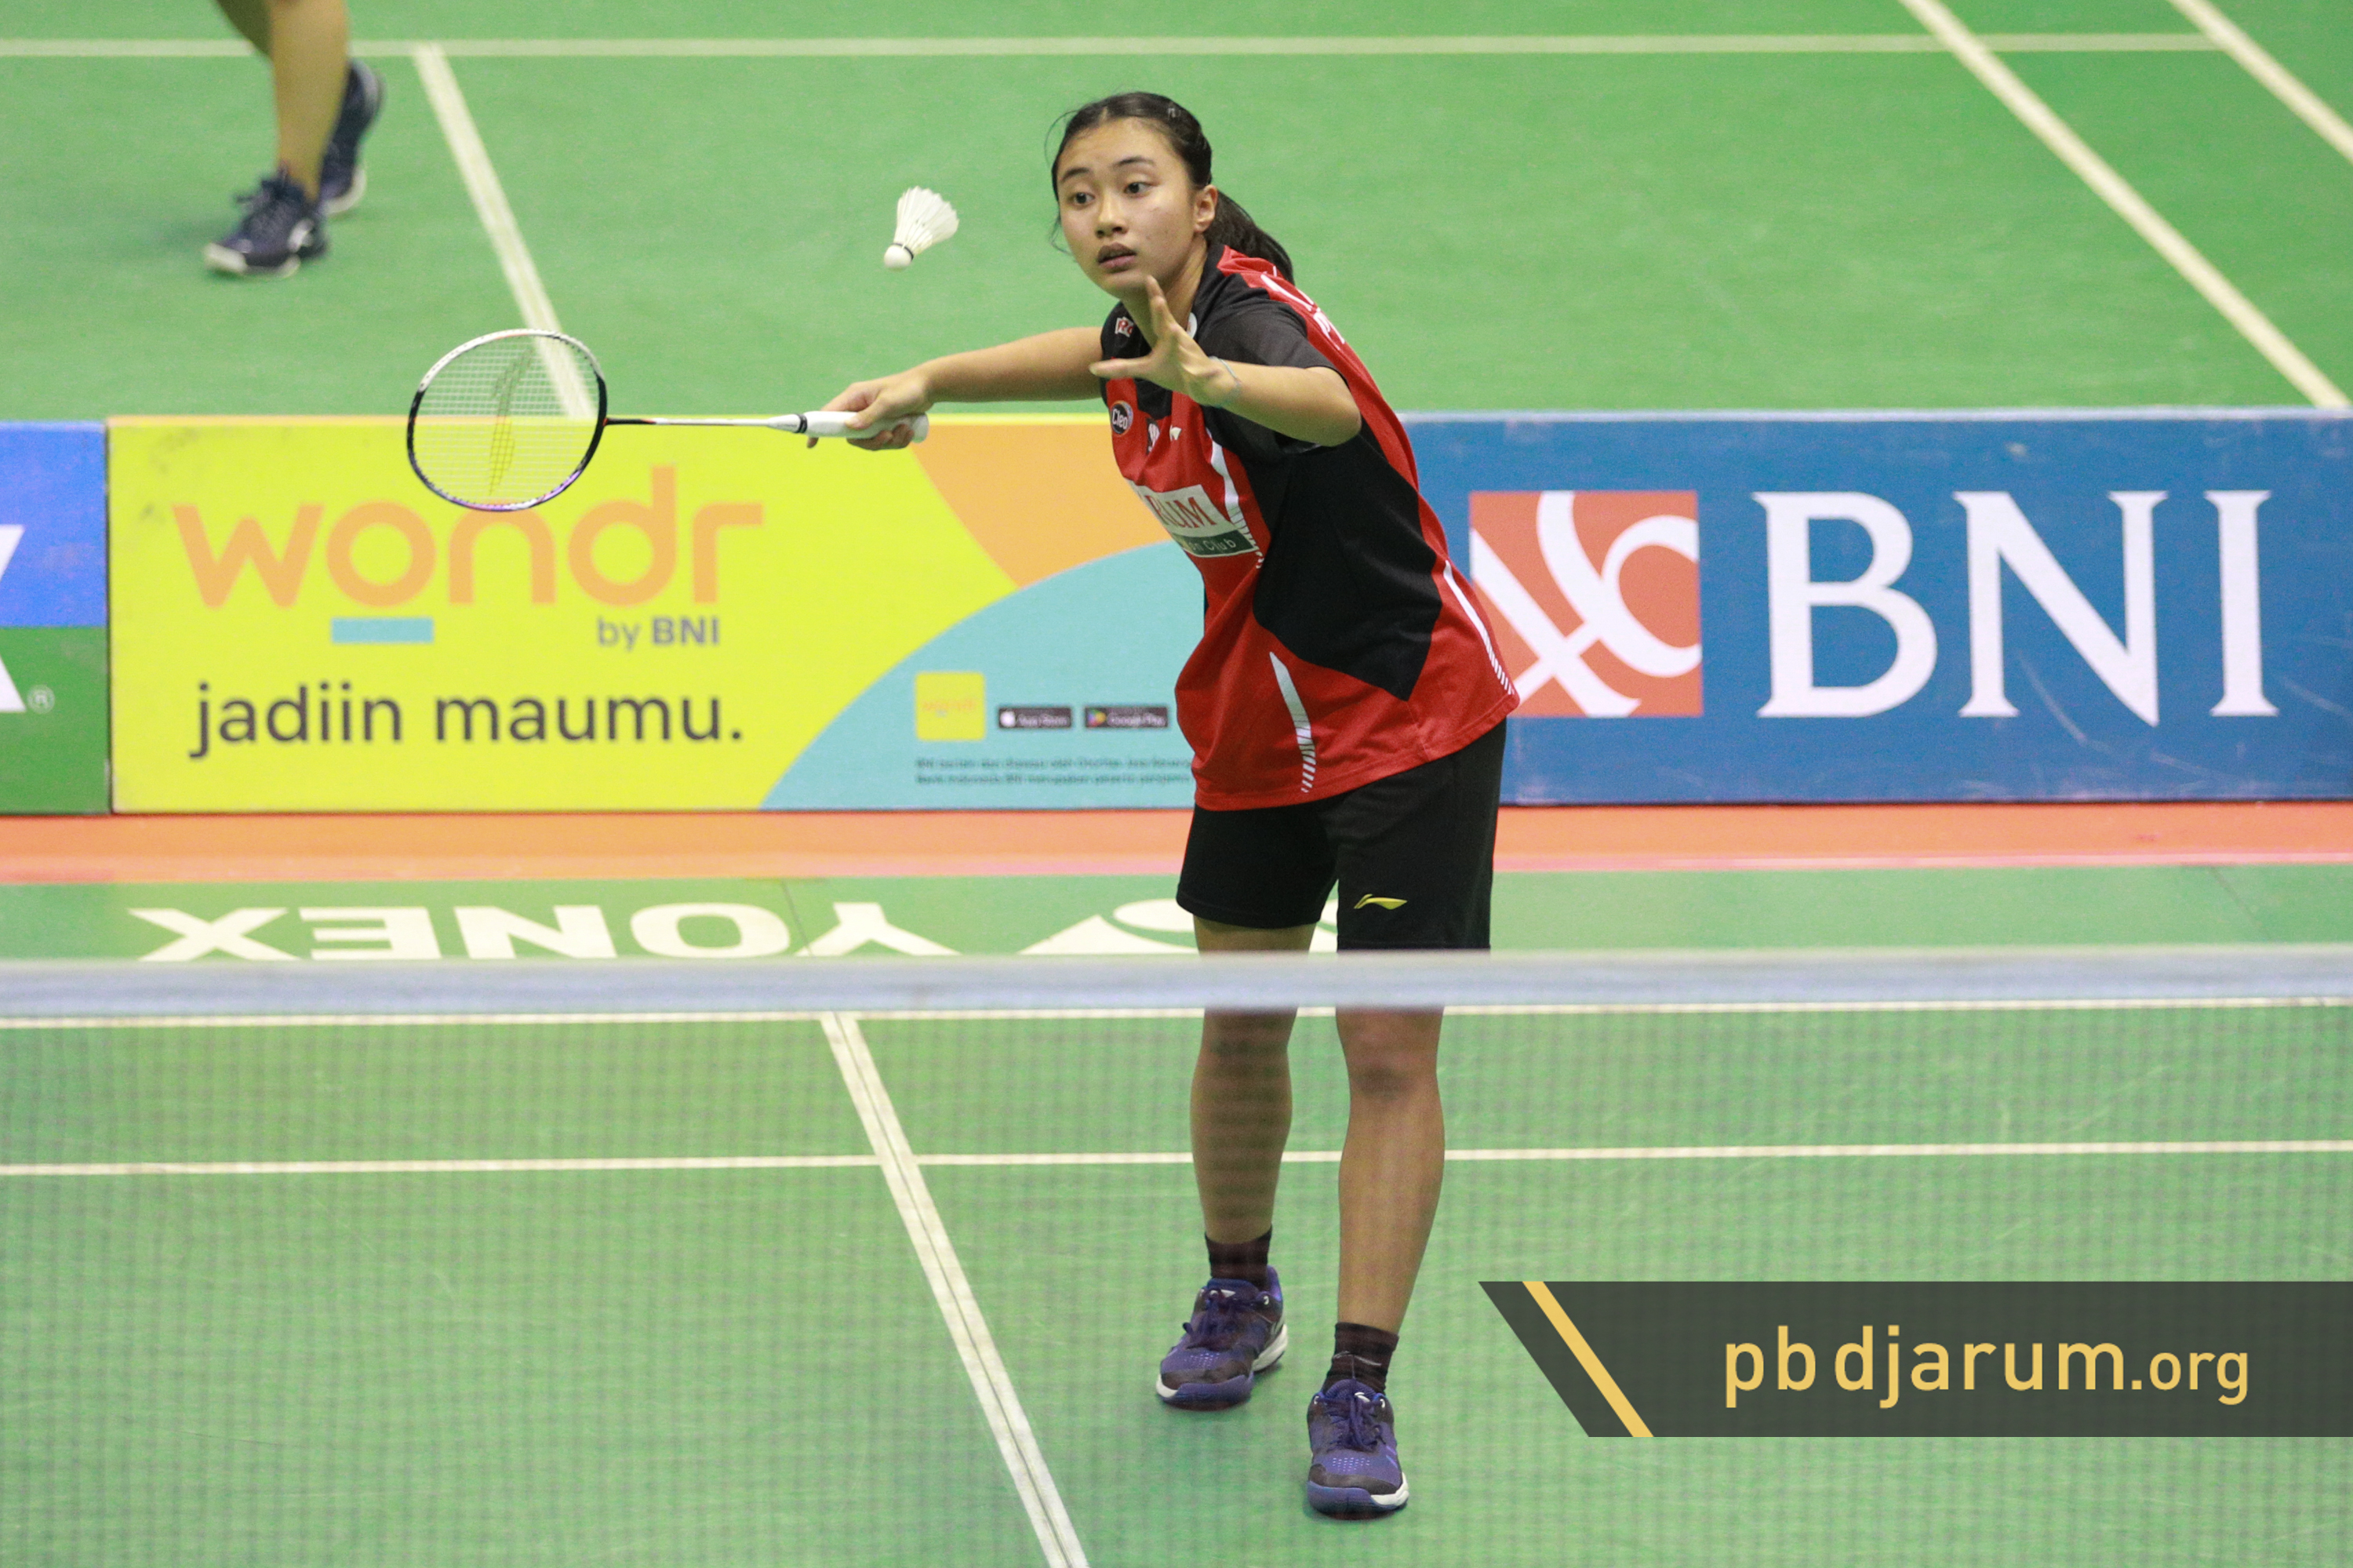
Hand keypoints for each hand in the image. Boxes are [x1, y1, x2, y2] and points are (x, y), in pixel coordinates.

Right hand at [815, 371, 931, 449]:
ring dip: (889, 441)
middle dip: (872, 441)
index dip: (818, 429)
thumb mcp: (888, 403)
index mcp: (854, 397)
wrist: (928, 388)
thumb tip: (849, 428)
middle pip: (852, 436)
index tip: (811, 445)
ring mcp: (871, 417)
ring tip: (905, 428)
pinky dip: (897, 441)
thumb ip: (869, 416)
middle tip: (888, 435)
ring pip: (870, 442)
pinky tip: (909, 430)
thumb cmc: (907, 390)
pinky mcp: (883, 424)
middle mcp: (859, 408)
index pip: (828, 414)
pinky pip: (884, 442)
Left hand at [1088, 276, 1240, 407]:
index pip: (1158, 314)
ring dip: (1180, 341)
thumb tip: (1091, 369)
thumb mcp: (1145, 368)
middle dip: (1162, 313)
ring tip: (1175, 332)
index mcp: (1167, 336)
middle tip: (1156, 299)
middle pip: (1169, 325)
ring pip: (1185, 348)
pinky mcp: (1199, 372)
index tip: (1149, 278)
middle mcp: (1179, 342)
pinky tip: (1199, 374)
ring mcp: (1189, 357)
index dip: (1154, 296)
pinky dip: (1201, 374)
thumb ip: (1121, 367)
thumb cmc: (1174, 369)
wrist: (1203, 382)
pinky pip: (1200, 374)